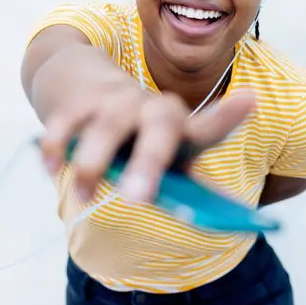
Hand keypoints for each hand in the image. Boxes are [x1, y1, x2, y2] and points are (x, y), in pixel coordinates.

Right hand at [38, 56, 254, 203]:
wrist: (87, 86)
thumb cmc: (136, 136)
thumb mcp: (164, 156)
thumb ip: (186, 185)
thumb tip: (223, 217)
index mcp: (179, 127)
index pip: (209, 125)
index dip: (228, 116)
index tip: (251, 101)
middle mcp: (151, 109)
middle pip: (160, 125)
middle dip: (149, 161)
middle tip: (136, 198)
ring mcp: (115, 100)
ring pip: (107, 125)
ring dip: (93, 162)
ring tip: (84, 195)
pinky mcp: (79, 102)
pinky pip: (66, 122)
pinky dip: (57, 146)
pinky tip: (55, 168)